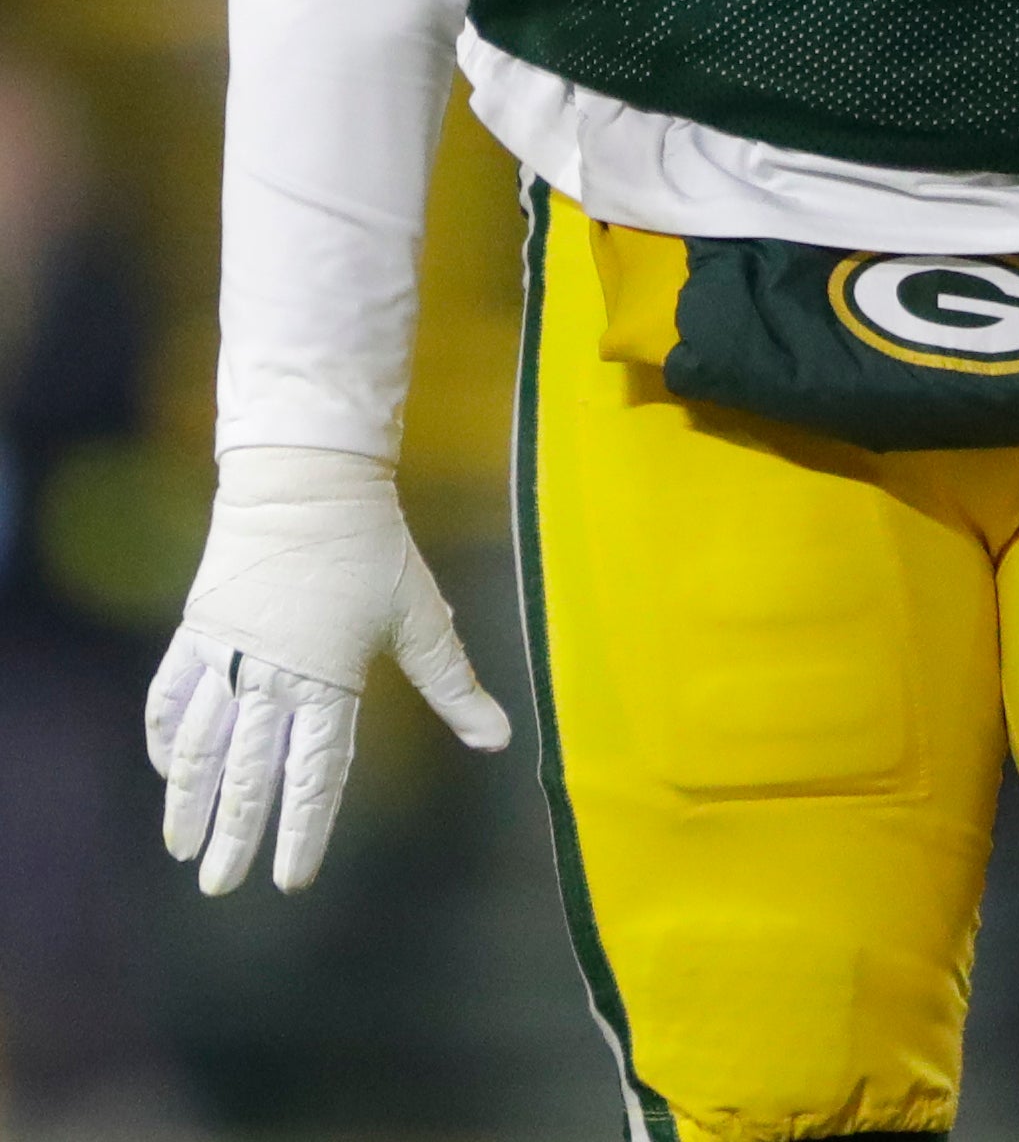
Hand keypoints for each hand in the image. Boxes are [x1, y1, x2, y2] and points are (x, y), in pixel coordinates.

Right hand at [147, 447, 511, 894]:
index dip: (301, 834)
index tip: (289, 882)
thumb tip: (499, 740)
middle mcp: (270, 681)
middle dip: (234, 836)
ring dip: (186, 801)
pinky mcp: (196, 634)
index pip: (314, 779)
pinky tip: (166, 770)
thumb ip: (454, 686)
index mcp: (329, 683)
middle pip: (245, 776)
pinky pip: (168, 699)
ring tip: (182, 847)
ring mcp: (225, 659)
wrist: (306, 486)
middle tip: (219, 888)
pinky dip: (163, 739)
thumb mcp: (422, 618)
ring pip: (195, 748)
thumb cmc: (374, 551)